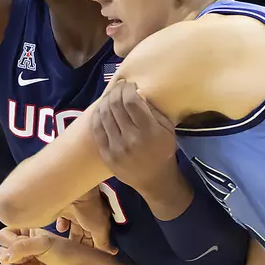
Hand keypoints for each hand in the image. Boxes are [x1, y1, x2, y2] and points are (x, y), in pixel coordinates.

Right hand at [0, 228, 117, 264]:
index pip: (5, 234)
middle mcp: (24, 249)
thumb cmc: (69, 253)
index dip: (8, 238)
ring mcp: (26, 264)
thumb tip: (5, 255)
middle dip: (8, 254)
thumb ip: (21, 246)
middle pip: (2, 250)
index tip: (16, 242)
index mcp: (28, 235)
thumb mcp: (44, 243)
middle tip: (21, 257)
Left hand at [54, 190, 115, 253]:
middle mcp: (89, 216)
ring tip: (68, 242)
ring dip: (72, 235)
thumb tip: (112, 251)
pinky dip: (62, 225)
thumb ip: (104, 241)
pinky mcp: (62, 208)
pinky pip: (62, 220)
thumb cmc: (90, 207)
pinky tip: (61, 228)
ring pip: (74, 228)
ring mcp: (76, 211)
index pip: (99, 237)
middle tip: (78, 252)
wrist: (74, 189)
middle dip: (82, 242)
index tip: (93, 256)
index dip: (97, 246)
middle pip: (86, 233)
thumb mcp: (100, 228)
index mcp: (101, 220)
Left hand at [90, 80, 187, 211]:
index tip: (129, 84)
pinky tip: (102, 108)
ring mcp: (116, 148)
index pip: (130, 101)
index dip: (127, 88)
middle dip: (116, 91)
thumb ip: (153, 110)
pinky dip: (97, 114)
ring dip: (105, 100)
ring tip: (111, 96)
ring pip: (104, 114)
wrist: (155, 180)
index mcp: (149, 131)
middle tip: (119, 86)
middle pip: (115, 105)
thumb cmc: (163, 151)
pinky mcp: (106, 154)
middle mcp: (131, 139)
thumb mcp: (167, 130)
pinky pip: (96, 128)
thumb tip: (136, 92)